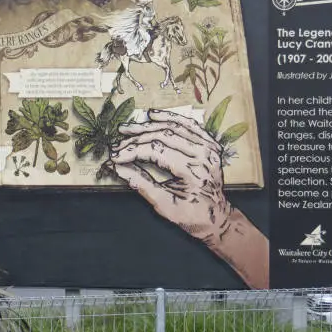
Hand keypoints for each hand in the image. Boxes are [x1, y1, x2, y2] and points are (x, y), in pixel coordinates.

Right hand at [108, 109, 268, 288]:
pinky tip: (153, 115)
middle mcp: (203, 154)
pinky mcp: (209, 142)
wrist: (217, 216)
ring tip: (127, 128)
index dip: (132, 151)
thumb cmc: (191, 215)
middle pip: (164, 136)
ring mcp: (209, 146)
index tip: (114, 156)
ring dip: (147, 126)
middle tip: (117, 143)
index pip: (157, 151)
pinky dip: (169, 117)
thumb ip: (141, 183)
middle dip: (136, 139)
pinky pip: (187, 124)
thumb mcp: (163, 204)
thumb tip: (117, 167)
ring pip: (174, 126)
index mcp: (193, 171)